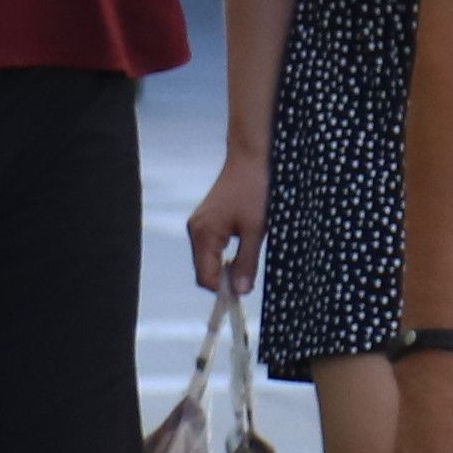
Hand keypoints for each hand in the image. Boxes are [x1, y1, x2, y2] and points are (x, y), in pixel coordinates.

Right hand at [183, 150, 265, 296]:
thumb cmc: (254, 190)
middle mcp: (196, 230)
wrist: (252, 158)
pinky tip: (242, 248)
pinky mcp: (207, 220)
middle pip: (204, 271)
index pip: (206, 277)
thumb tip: (240, 292)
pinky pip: (211, 247)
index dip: (223, 290)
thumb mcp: (255, 229)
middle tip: (249, 280)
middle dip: (224, 280)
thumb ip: (246, 262)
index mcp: (204, 234)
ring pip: (208, 260)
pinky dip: (224, 255)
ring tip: (248, 261)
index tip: (243, 295)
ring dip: (225, 267)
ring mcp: (199, 224)